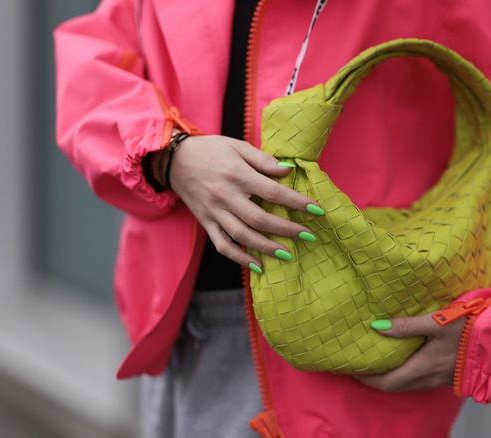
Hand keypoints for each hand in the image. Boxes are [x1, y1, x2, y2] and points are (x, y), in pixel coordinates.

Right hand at [168, 135, 319, 268]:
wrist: (174, 159)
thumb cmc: (211, 150)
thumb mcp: (237, 146)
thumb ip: (263, 159)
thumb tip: (288, 170)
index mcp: (237, 174)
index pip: (272, 191)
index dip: (295, 202)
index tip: (316, 210)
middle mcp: (225, 196)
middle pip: (259, 218)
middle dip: (286, 230)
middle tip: (308, 236)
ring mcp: (214, 212)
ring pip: (242, 235)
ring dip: (266, 248)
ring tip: (288, 254)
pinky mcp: (206, 223)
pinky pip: (222, 245)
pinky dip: (239, 258)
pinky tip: (257, 267)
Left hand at [357, 314, 465, 391]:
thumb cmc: (469, 328)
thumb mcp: (437, 322)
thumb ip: (406, 325)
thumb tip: (377, 326)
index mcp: (423, 367)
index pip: (387, 382)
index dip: (368, 379)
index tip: (354, 371)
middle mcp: (430, 378)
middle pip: (396, 387)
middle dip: (376, 381)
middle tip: (363, 368)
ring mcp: (440, 379)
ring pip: (409, 385)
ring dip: (392, 378)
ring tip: (380, 363)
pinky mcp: (449, 376)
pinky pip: (421, 381)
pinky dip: (407, 375)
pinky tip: (406, 361)